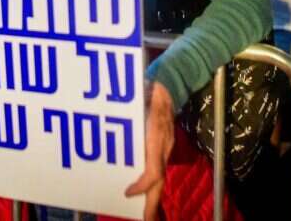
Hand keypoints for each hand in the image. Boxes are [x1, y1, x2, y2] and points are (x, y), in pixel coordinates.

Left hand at [125, 81, 175, 220]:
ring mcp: (164, 145)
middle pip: (159, 181)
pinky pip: (157, 166)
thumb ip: (133, 120)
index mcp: (156, 139)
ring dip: (151, 195)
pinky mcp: (162, 142)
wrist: (168, 82)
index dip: (142, 185)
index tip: (127, 193)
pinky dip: (150, 180)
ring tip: (144, 211)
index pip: (154, 171)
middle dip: (152, 203)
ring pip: (159, 176)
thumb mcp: (138, 105)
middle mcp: (162, 146)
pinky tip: (140, 186)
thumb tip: (122, 133)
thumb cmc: (149, 91)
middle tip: (147, 220)